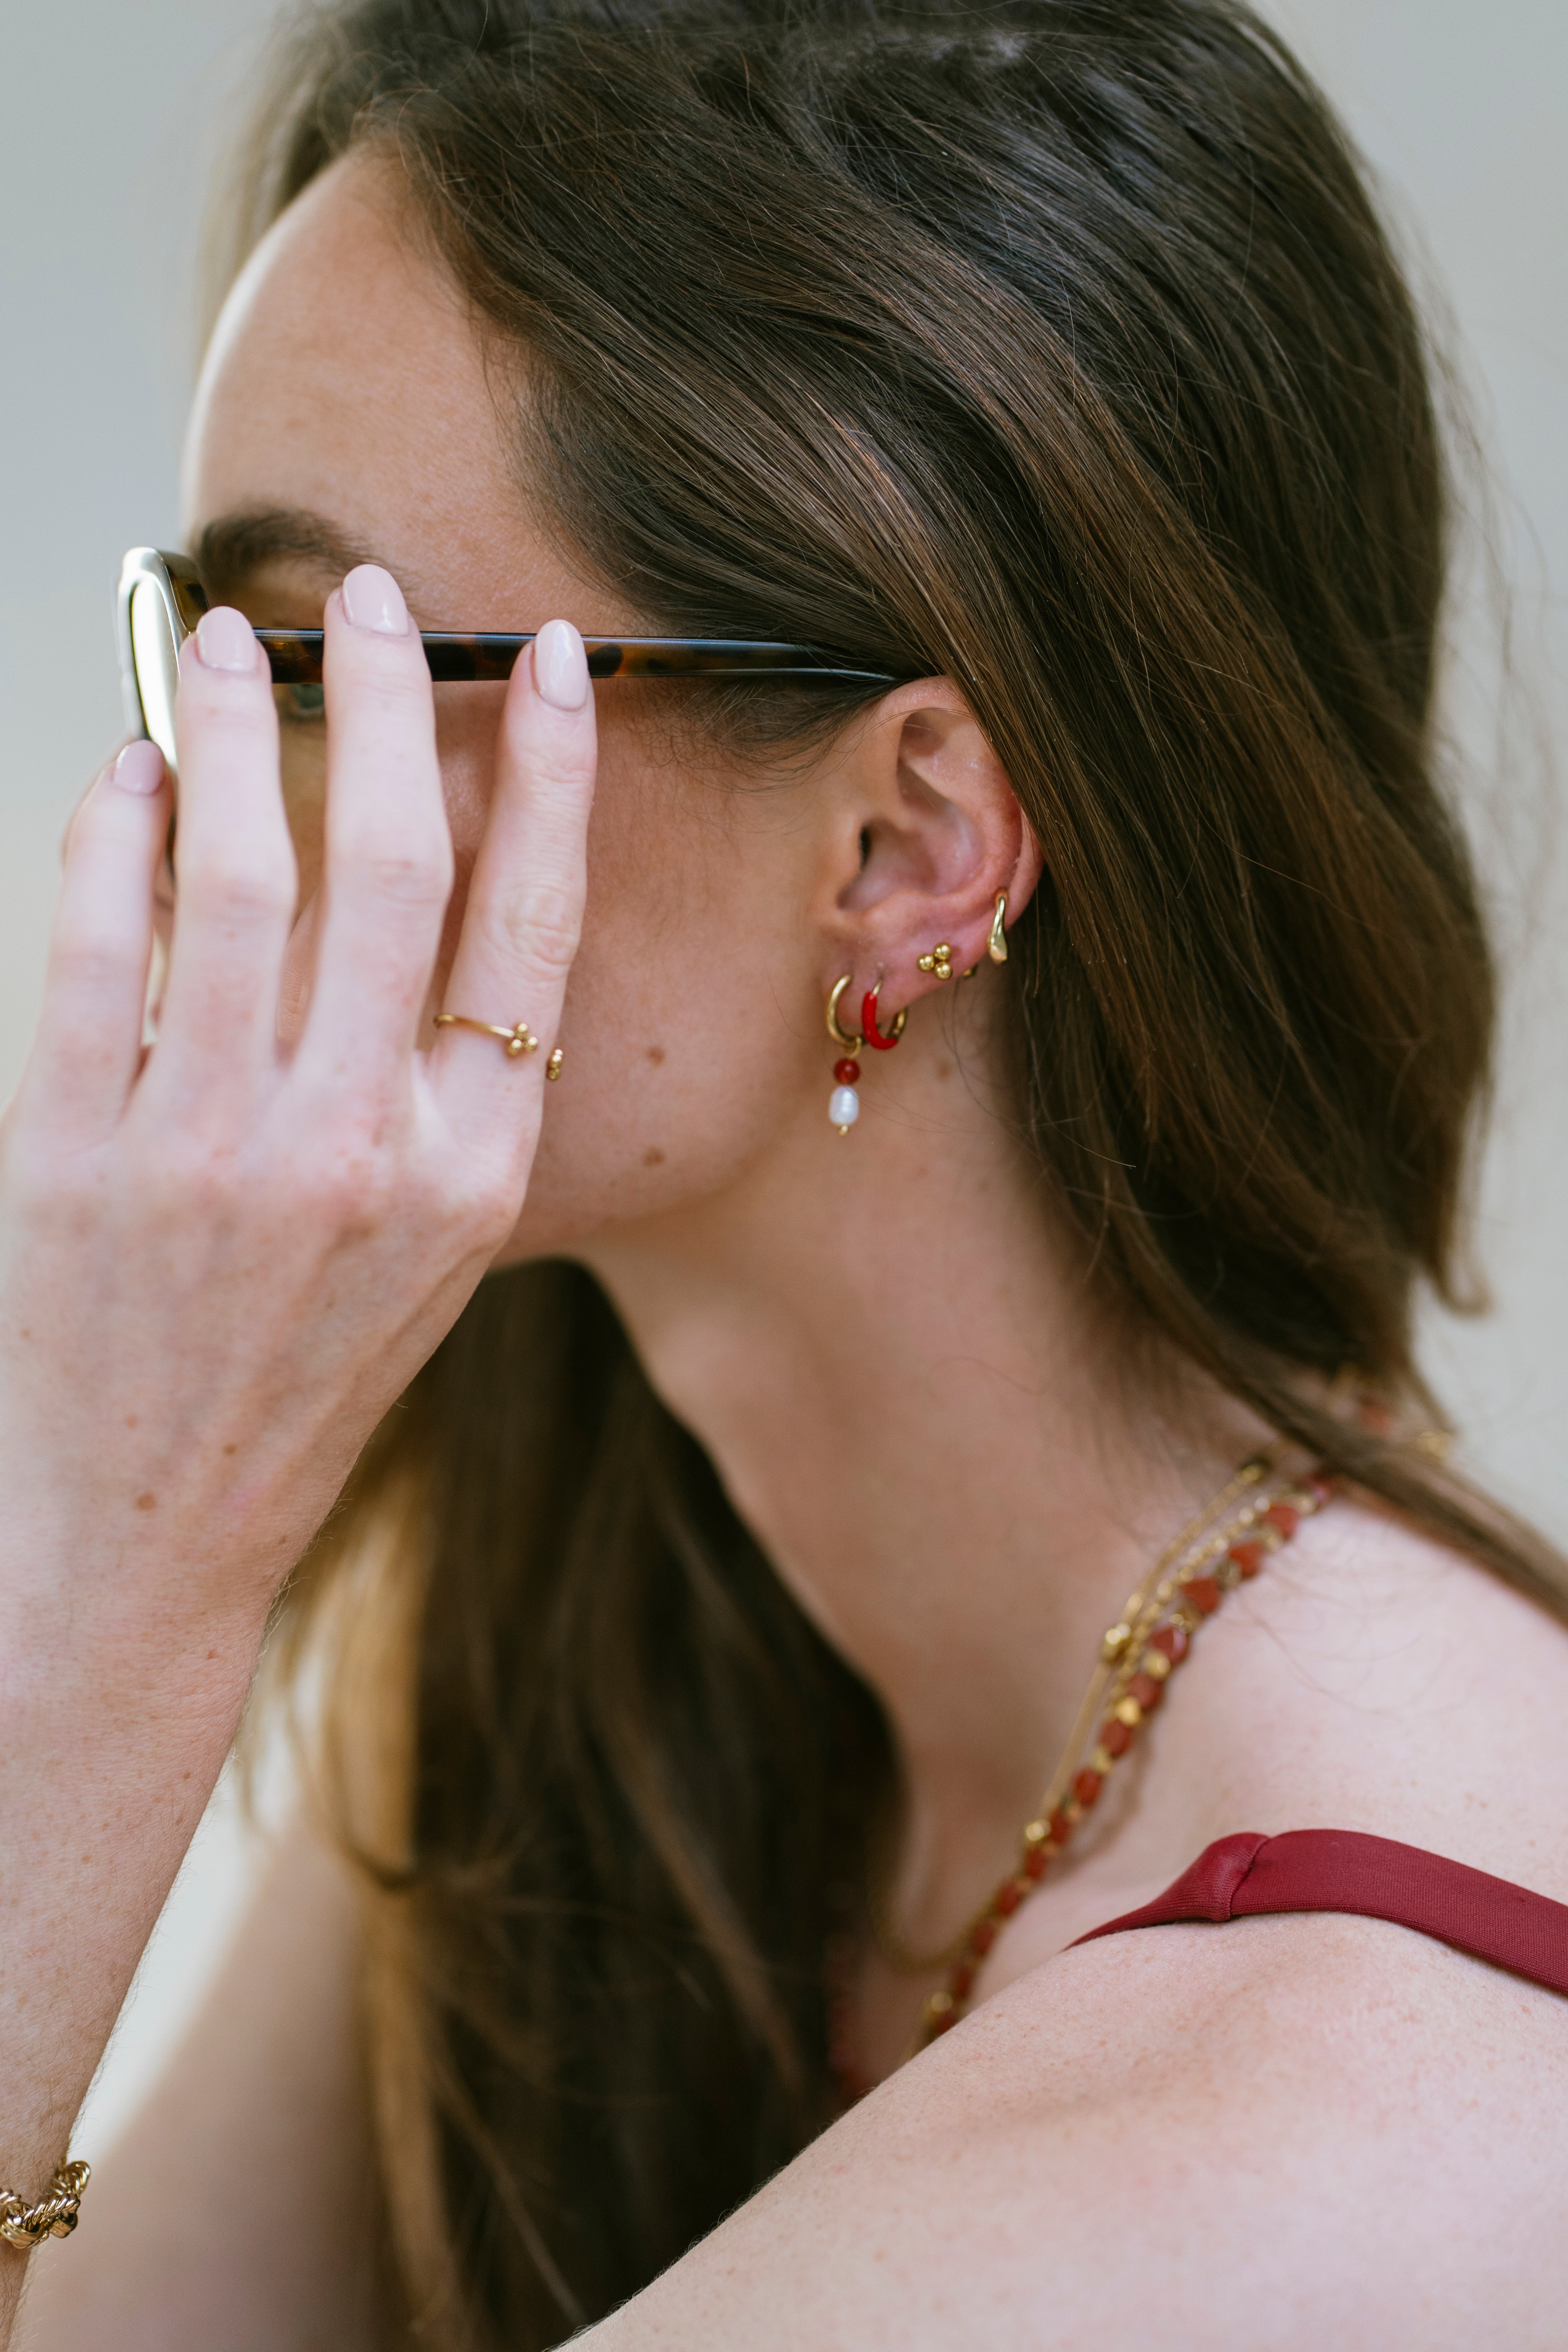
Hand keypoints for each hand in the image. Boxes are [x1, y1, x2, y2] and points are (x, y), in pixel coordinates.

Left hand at [0, 564, 594, 1633]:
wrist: (145, 1535)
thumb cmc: (297, 1379)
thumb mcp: (429, 1248)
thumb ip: (440, 1084)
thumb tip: (407, 877)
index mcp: (476, 1172)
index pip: (532, 923)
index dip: (550, 773)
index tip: (545, 658)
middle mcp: (363, 1150)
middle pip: (389, 864)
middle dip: (384, 701)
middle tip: (363, 596)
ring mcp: (214, 1150)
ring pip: (237, 873)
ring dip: (232, 730)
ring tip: (221, 640)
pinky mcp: (77, 1150)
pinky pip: (98, 939)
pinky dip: (117, 830)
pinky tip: (133, 774)